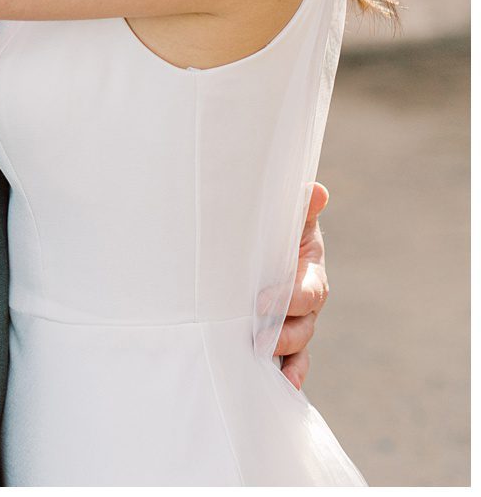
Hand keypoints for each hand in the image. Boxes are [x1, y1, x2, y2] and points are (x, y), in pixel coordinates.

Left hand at [276, 181, 329, 388]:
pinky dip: (289, 372)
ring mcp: (295, 321)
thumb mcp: (288, 217)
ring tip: (272, 371)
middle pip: (304, 326)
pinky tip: (281, 384)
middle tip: (260, 340)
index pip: (308, 293)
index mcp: (310, 273)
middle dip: (284, 335)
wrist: (260, 241)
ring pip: (297, 346)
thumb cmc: (274, 227)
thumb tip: (315, 191)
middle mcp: (306, 303)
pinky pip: (290, 358)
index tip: (260, 303)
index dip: (289, 300)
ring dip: (286, 358)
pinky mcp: (280, 335)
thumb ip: (300, 208)